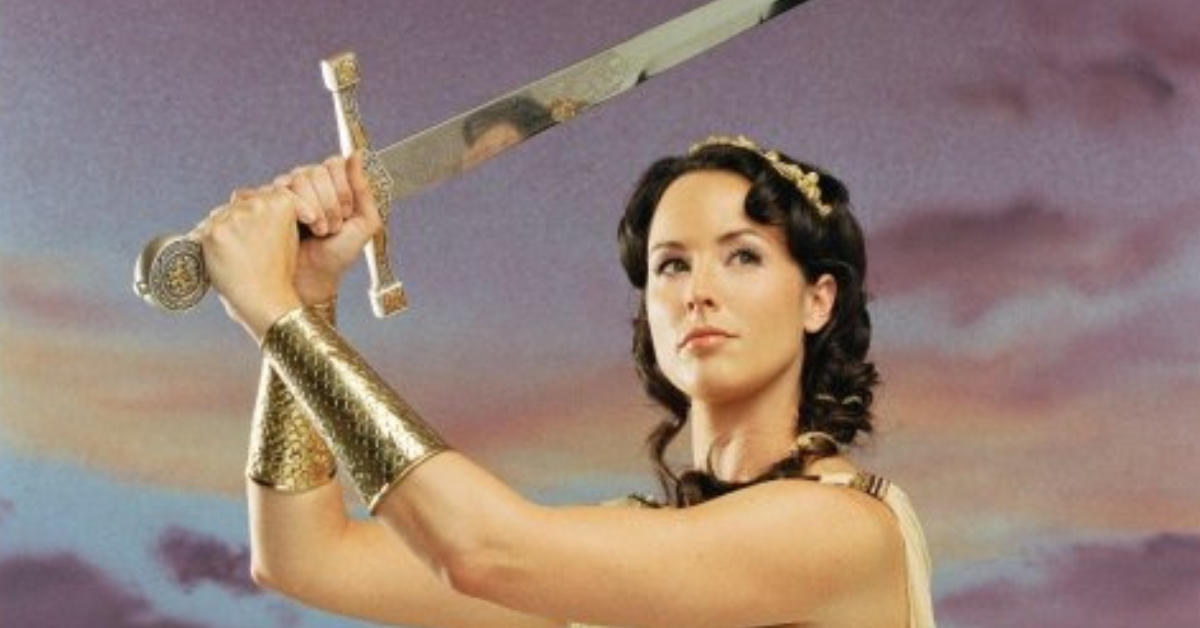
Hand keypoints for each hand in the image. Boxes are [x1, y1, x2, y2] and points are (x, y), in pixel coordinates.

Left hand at [193, 188, 302, 340]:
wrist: (266, 299)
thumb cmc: (278, 273)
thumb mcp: (289, 236)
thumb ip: (274, 215)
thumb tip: (249, 202)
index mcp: (281, 202)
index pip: (264, 196)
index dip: (262, 212)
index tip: (265, 228)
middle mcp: (257, 204)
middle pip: (239, 203)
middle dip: (240, 222)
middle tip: (247, 248)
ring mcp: (234, 217)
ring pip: (220, 216)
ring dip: (223, 231)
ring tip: (235, 256)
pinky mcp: (214, 232)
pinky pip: (203, 231)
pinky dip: (206, 244)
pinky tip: (218, 256)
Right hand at [262, 152, 383, 304]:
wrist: (314, 276)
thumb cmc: (339, 252)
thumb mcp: (364, 222)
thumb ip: (364, 190)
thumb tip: (357, 154)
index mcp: (330, 182)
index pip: (334, 164)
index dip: (343, 188)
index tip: (347, 214)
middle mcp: (306, 181)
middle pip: (315, 171)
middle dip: (329, 203)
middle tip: (332, 227)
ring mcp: (284, 190)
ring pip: (295, 180)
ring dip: (312, 210)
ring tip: (318, 232)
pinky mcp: (265, 202)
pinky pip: (274, 190)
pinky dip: (291, 210)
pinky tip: (296, 227)